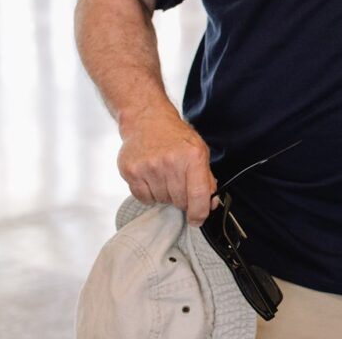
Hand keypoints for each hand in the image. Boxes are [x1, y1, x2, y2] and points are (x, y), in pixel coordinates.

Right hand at [117, 108, 217, 225]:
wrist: (147, 121)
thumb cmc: (175, 137)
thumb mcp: (199, 151)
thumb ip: (206, 179)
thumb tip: (210, 204)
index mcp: (193, 157)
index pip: (198, 195)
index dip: (200, 213)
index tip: (197, 219)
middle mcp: (171, 162)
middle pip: (179, 201)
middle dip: (182, 199)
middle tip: (179, 184)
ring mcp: (149, 167)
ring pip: (162, 200)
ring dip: (165, 195)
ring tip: (164, 176)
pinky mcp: (131, 172)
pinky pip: (144, 198)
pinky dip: (149, 194)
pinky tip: (152, 178)